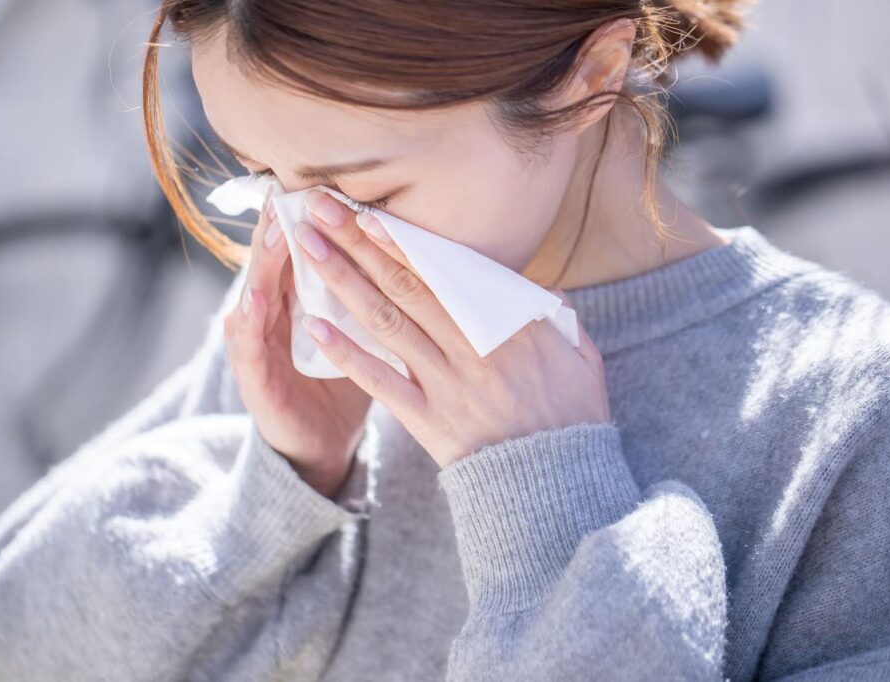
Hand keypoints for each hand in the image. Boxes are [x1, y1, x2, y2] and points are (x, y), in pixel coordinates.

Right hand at [222, 185, 373, 498]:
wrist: (323, 444)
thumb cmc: (344, 381)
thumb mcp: (361, 332)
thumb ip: (375, 293)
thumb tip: (416, 251)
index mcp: (302, 303)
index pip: (303, 254)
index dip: (311, 221)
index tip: (322, 184)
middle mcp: (275, 318)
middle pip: (275, 266)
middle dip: (281, 229)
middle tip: (289, 192)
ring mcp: (259, 348)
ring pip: (255, 298)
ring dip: (261, 266)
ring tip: (270, 235)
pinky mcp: (254, 383)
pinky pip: (247, 351)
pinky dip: (246, 325)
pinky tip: (248, 303)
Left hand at [295, 189, 610, 468]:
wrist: (558, 485)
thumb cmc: (573, 416)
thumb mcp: (580, 354)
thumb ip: (555, 313)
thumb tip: (537, 285)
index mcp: (511, 324)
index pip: (447, 272)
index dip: (404, 241)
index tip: (369, 214)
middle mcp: (472, 347)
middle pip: (406, 285)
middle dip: (359, 243)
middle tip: (320, 208)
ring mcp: (446, 384)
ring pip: (386, 322)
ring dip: (343, 281)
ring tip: (310, 248)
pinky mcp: (428, 421)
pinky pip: (381, 383)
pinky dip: (347, 355)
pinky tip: (315, 326)